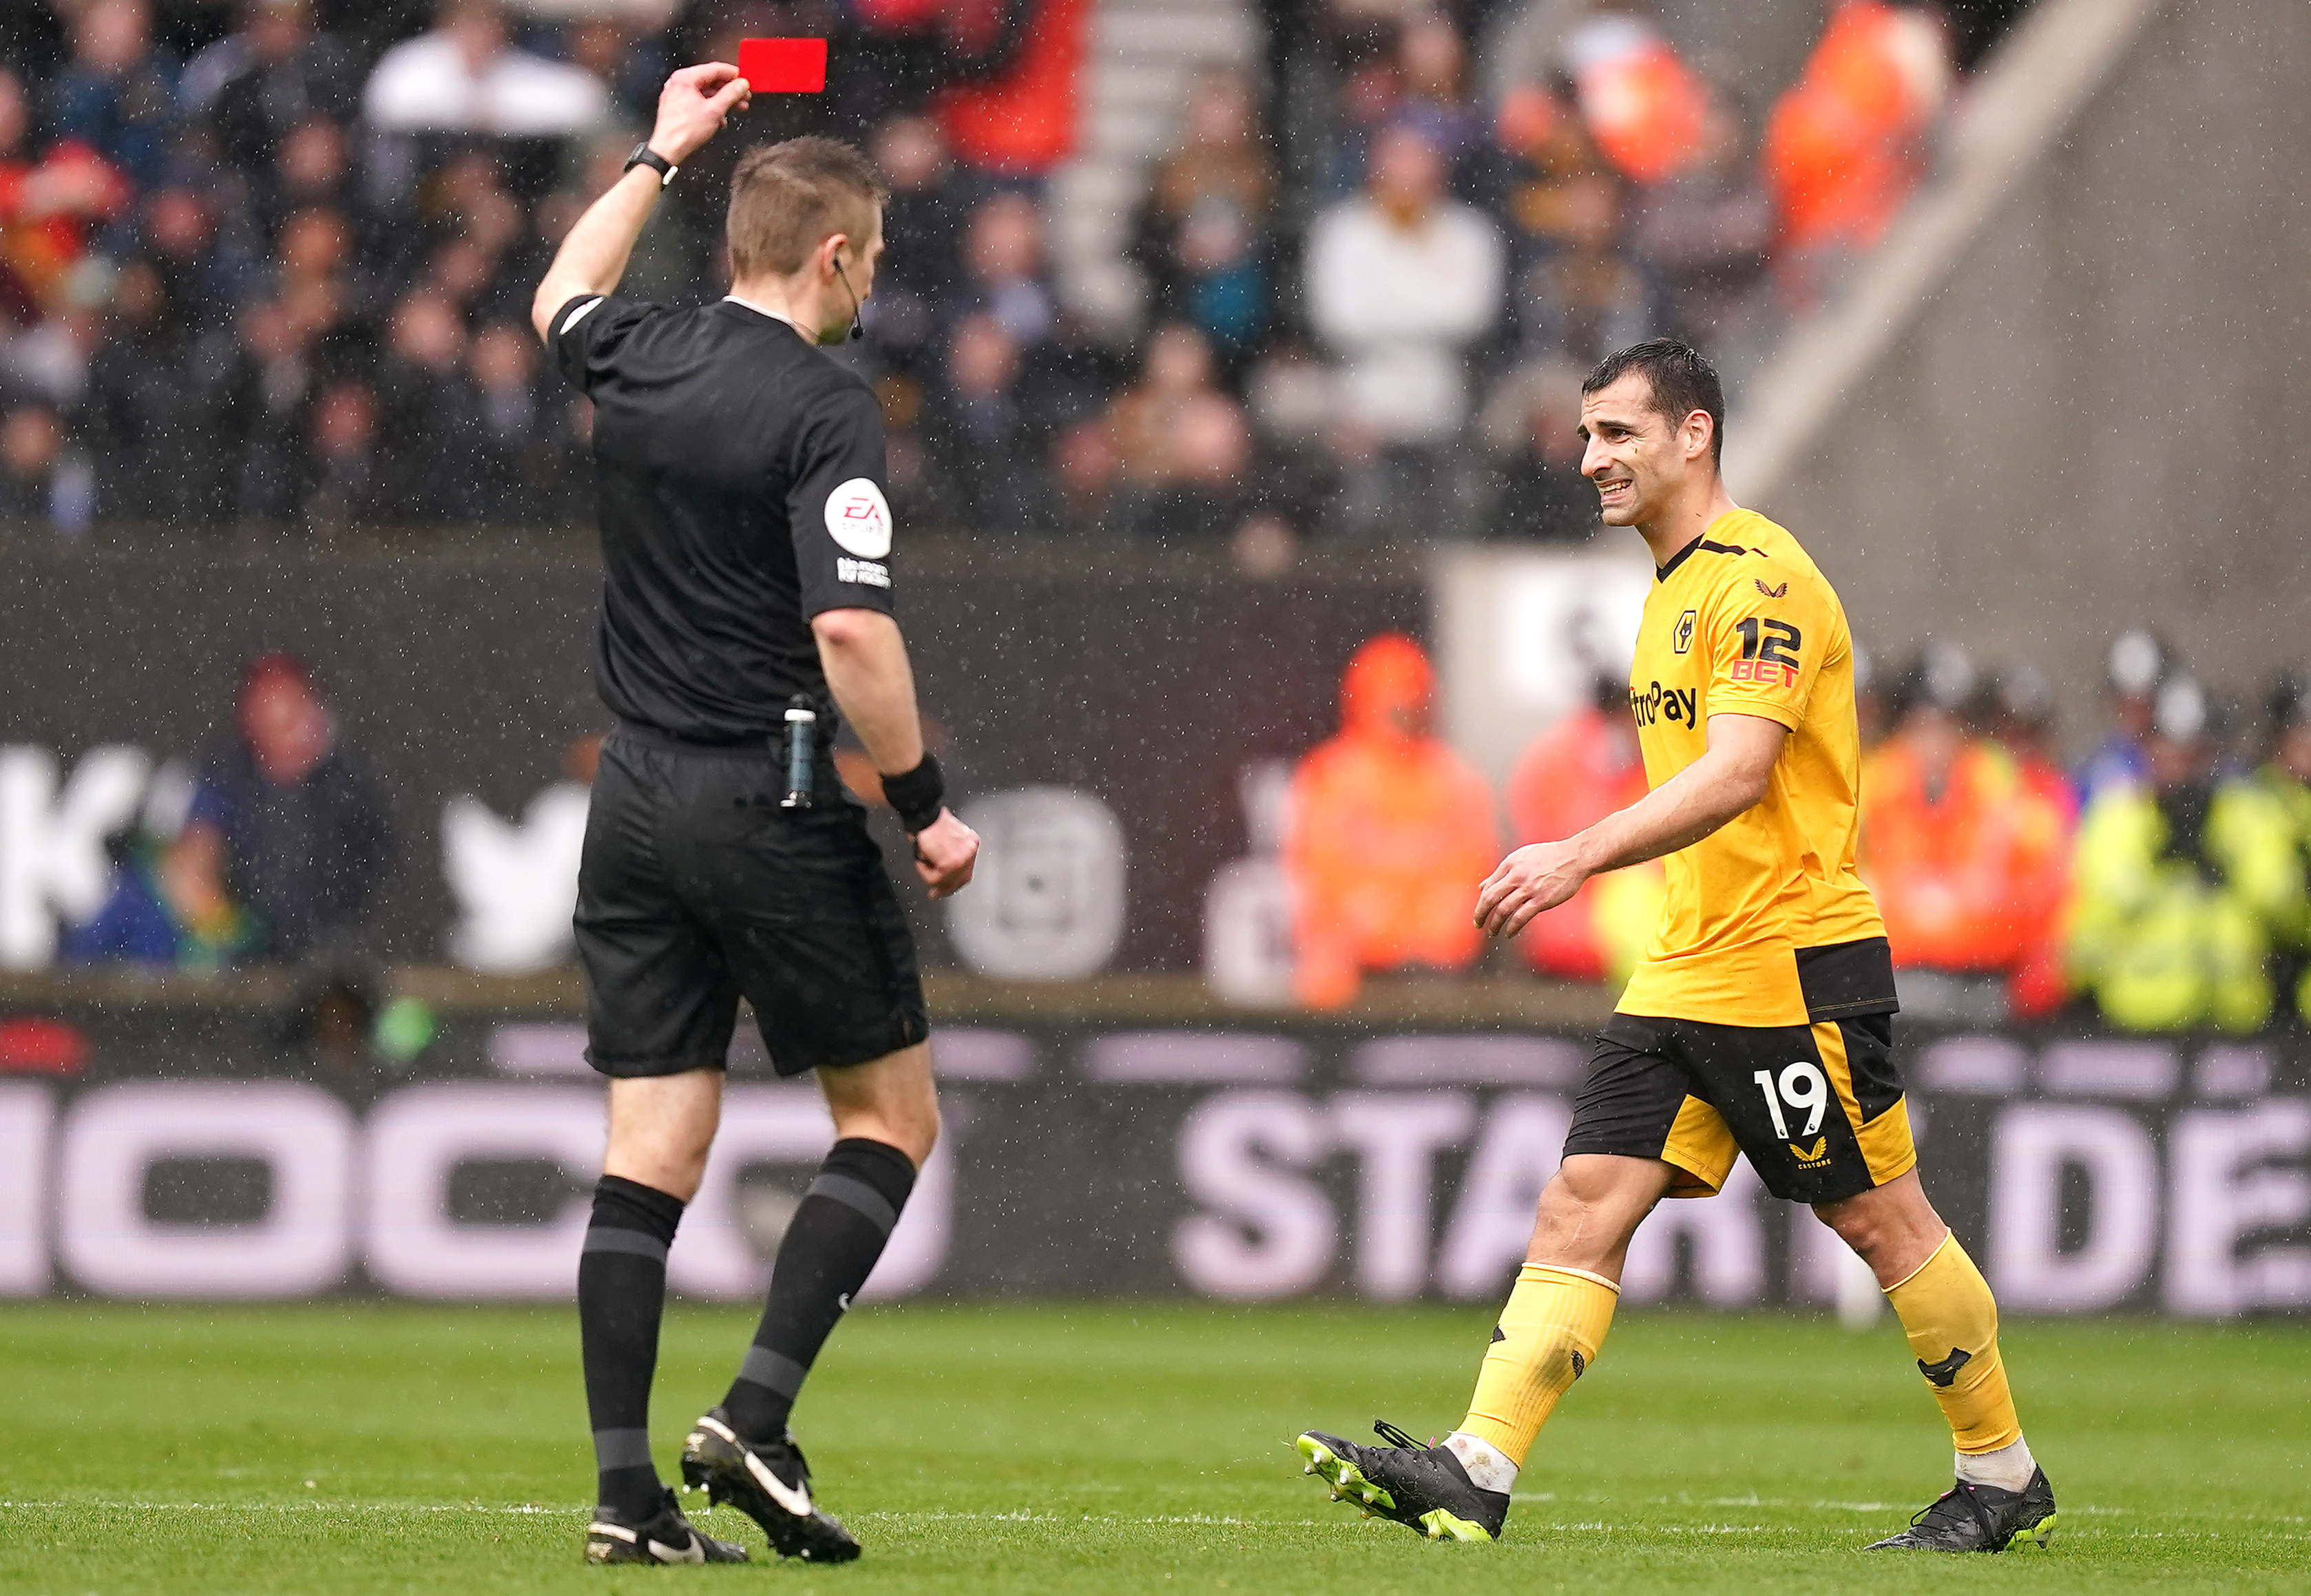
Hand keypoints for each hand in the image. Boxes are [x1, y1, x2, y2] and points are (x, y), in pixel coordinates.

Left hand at [647, 63, 751, 165]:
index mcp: (685, 78)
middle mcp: (679, 83)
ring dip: (722, 100)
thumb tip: (741, 85)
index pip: (714, 68)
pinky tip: (721, 118)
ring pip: (705, 92)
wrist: (667, 150)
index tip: (745, 80)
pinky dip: (711, 107)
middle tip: (744, 95)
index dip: (733, 74)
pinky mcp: (677, 107)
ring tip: (736, 107)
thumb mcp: (714, 111)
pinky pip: (698, 101)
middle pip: (710, 80)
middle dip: (729, 90)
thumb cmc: (683, 132)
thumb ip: (731, 94)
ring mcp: (677, 95)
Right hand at [911, 809, 979, 899]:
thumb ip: (949, 852)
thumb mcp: (945, 838)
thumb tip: (943, 875)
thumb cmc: (929, 822)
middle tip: (934, 894)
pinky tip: (920, 859)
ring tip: (921, 862)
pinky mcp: (950, 863)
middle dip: (946, 888)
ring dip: (929, 875)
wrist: (923, 813)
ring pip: (945, 881)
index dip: (954, 882)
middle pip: (961, 879)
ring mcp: (962, 858)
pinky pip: (934, 878)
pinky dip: (923, 871)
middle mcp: (971, 850)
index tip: (944, 889)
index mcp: (971, 842)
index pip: (967, 870)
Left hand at [1473, 839, 1589, 938]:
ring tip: (1492, 932)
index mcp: (1511, 863)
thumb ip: (1501, 872)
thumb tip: (1481, 887)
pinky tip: (1509, 933)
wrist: (1575, 857)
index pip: (1489, 886)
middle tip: (1477, 924)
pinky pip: (1521, 917)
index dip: (1482, 901)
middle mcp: (1517, 875)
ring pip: (1503, 910)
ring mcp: (1529, 888)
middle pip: (1490, 898)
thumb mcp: (1521, 857)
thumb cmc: (1549, 857)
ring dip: (1495, 924)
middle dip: (1480, 914)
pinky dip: (1512, 927)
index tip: (1481, 911)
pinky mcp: (1542, 900)